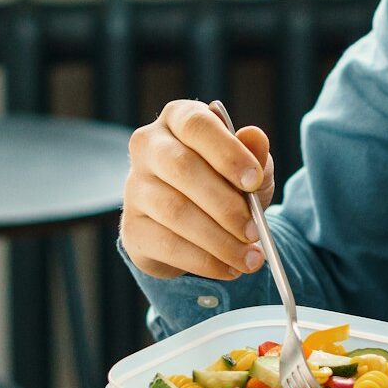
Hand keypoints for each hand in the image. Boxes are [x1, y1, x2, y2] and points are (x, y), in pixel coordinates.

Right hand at [122, 99, 275, 280]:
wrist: (194, 226)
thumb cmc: (223, 183)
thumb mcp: (247, 168)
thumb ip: (254, 154)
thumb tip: (255, 137)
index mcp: (178, 119)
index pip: (197, 125)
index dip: (227, 152)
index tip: (254, 180)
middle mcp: (149, 147)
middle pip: (182, 168)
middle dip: (225, 204)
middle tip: (255, 230)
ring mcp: (135, 187)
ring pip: (175, 211)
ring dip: (219, 240)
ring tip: (249, 257)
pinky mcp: (132, 227)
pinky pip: (167, 245)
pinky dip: (204, 260)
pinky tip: (228, 268)